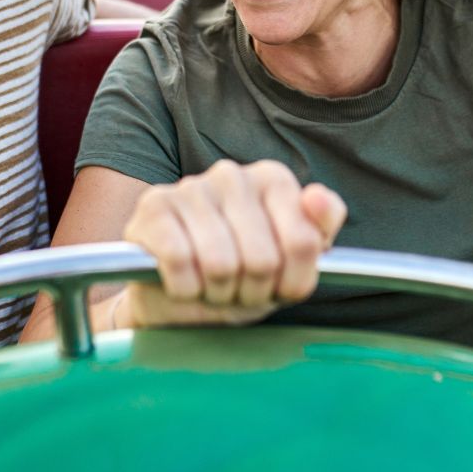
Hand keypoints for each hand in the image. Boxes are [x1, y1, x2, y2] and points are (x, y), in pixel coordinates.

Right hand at [119, 160, 347, 328]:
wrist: (175, 297)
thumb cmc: (240, 276)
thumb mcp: (292, 265)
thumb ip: (318, 231)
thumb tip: (317, 197)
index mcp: (273, 179)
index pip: (303, 243)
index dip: (290, 282)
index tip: (276, 284)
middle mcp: (233, 174)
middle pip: (263, 260)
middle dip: (251, 291)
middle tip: (237, 290)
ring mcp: (190, 187)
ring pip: (221, 263)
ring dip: (216, 293)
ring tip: (211, 287)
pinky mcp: (153, 207)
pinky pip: (179, 261)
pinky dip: (184, 288)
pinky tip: (182, 282)